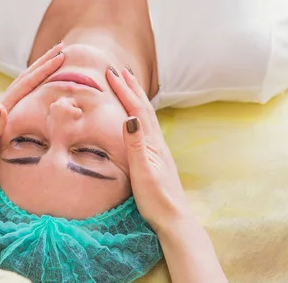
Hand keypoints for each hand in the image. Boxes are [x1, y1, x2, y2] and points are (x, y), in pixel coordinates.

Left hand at [0, 43, 65, 170]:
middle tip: (62, 47)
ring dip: (38, 69)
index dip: (43, 69)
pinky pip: (19, 92)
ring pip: (22, 81)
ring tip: (54, 59)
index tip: (59, 56)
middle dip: (44, 61)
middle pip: (25, 76)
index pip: (26, 83)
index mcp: (0, 108)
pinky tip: (36, 81)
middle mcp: (0, 104)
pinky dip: (31, 81)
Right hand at [107, 67, 190, 231]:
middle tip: (121, 70)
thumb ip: (136, 145)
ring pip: (147, 115)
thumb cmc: (156, 199)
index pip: (136, 110)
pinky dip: (140, 112)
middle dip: (132, 87)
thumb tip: (130, 117)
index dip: (125, 90)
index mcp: (152, 143)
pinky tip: (137, 116)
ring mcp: (158, 149)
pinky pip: (147, 126)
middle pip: (144, 108)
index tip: (112, 74)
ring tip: (130, 84)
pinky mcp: (156, 157)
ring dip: (137, 97)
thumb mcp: (142, 173)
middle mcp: (157, 142)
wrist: (174, 218)